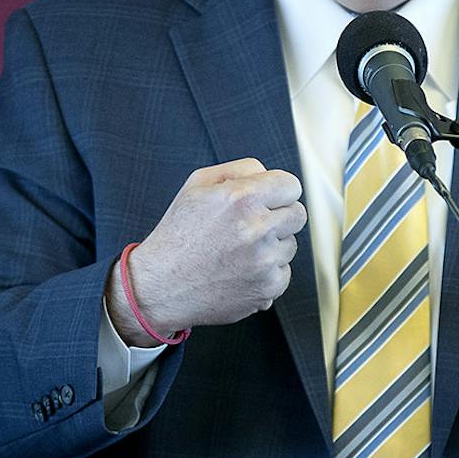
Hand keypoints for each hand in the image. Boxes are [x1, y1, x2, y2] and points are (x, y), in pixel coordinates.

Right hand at [109, 159, 304, 343]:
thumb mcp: (197, 185)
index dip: (279, 191)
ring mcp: (264, 262)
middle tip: (251, 226)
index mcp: (241, 198)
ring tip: (237, 252)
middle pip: (297, 215)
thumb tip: (269, 174)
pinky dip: (267, 273)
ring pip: (290, 245)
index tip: (268, 200)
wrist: (161, 286)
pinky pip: (284, 273)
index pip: (291, 185)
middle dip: (278, 217)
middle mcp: (257, 229)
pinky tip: (239, 272)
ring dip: (271, 247)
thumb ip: (240, 169)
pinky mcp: (268, 288)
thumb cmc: (178, 234)